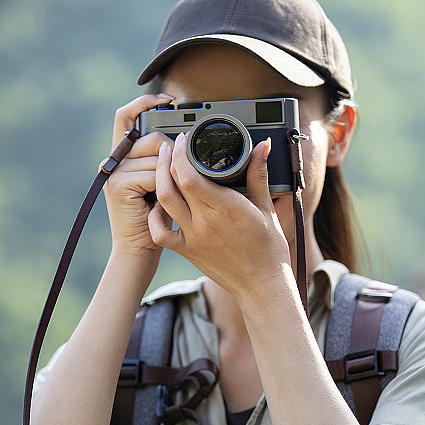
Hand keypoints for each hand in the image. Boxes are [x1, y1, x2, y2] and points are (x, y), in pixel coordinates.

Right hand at [103, 93, 175, 256]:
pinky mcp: (119, 185)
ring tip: (163, 197)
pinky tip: (158, 204)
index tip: (168, 99)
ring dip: (169, 176)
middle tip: (172, 179)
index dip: (144, 102)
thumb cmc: (157, 217)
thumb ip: (162, 159)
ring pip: (157, 157)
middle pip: (151, 137)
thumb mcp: (161, 182)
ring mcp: (114, 172)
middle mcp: (114, 160)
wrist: (140, 249)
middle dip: (170, 155)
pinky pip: (154, 174)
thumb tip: (179, 138)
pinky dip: (163, 188)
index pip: (126, 116)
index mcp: (123, 155)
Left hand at [148, 132, 291, 297]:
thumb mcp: (266, 208)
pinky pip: (160, 232)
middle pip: (173, 183)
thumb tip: (262, 146)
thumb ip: (259, 174)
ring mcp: (192, 237)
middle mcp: (205, 222)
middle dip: (168, 159)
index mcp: (226, 208)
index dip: (181, 153)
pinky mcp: (186, 251)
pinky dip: (154, 216)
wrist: (262, 285)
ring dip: (158, 179)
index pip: (190, 175)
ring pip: (163, 202)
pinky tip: (159, 203)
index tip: (184, 139)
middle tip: (170, 145)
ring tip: (161, 164)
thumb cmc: (269, 248)